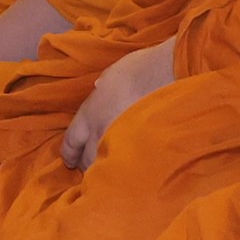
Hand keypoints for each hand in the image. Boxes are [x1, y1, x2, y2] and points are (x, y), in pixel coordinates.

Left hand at [60, 40, 173, 170]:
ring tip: (113, 171)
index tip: (71, 159)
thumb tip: (100, 89)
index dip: (70, 154)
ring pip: (106, 169)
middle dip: (88, 164)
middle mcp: (100, 133)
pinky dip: (126, 172)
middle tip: (94, 165)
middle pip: (86, 160)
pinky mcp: (142, 153)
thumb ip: (101, 89)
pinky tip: (131, 171)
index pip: (70, 143)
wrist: (169, 74)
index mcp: (89, 114)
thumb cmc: (142, 68)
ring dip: (107, 171)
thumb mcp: (111, 75)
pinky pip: (128, 169)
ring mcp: (121, 145)